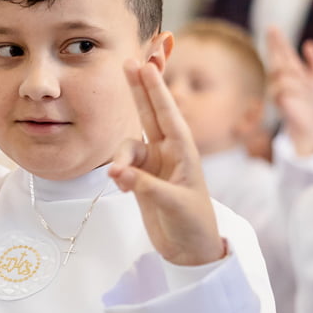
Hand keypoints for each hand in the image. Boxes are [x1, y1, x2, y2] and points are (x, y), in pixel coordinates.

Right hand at [109, 59, 224, 266]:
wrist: (191, 250)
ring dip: (120, 157)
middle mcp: (168, 153)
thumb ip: (146, 186)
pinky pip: (123, 166)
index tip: (146, 65)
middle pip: (149, 113)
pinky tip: (121, 187)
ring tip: (117, 177)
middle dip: (138, 89)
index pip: (167, 114)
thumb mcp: (175, 204)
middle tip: (127, 62)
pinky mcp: (142, 180)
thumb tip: (117, 173)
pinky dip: (118, 173)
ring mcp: (154, 165)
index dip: (156, 89)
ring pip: (129, 146)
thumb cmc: (194, 224)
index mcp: (184, 151)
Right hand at [265, 28, 312, 157]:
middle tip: (271, 27)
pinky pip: (283, 88)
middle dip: (275, 43)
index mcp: (293, 72)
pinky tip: (299, 95)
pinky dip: (293, 89)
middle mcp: (284, 79)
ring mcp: (280, 89)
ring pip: (282, 72)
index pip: (283, 53)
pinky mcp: (280, 100)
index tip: (272, 27)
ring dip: (294, 76)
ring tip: (304, 88)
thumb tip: (308, 44)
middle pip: (276, 56)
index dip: (277, 41)